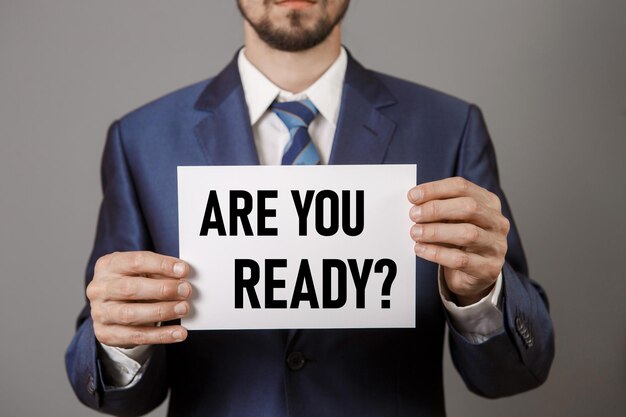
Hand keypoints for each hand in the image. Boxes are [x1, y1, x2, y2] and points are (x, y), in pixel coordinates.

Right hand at [86, 251, 191, 347]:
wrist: (112, 308)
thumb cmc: (134, 283)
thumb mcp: (143, 271)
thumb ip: (160, 272)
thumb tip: (183, 276)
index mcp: (109, 265)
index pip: (136, 262)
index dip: (161, 265)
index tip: (184, 270)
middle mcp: (99, 288)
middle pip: (131, 288)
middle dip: (163, 289)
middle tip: (186, 290)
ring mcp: (100, 312)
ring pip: (131, 314)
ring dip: (162, 312)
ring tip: (183, 309)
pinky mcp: (106, 334)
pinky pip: (136, 336)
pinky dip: (161, 335)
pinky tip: (178, 332)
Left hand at [408, 177, 509, 305]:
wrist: (475, 273)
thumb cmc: (460, 241)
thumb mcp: (452, 219)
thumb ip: (439, 208)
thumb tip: (414, 200)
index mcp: (488, 202)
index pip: (462, 187)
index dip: (435, 189)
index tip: (413, 196)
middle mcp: (496, 221)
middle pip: (469, 207)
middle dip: (436, 209)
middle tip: (414, 215)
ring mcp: (495, 245)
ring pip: (467, 233)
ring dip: (435, 231)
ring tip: (415, 233)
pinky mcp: (488, 268)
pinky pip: (460, 259)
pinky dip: (436, 253)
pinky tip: (420, 249)